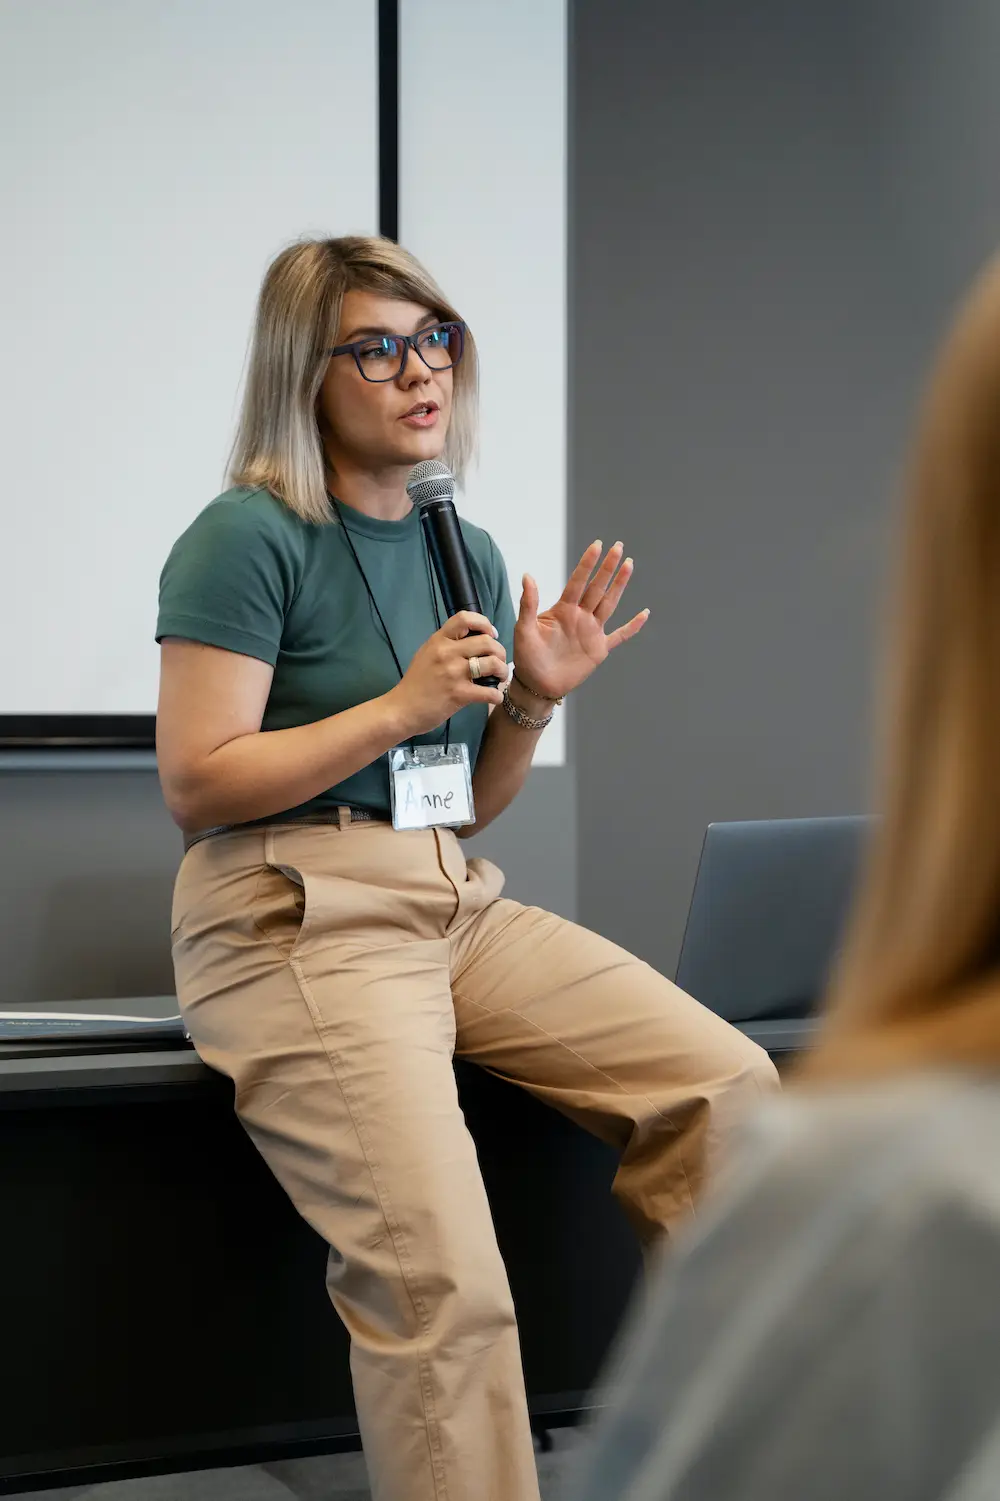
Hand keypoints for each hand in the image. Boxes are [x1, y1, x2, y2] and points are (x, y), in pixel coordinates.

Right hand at [387, 611, 506, 736]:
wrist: (401, 709)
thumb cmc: (416, 683)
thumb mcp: (426, 654)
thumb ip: (446, 644)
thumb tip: (471, 638)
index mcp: (439, 640)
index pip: (465, 618)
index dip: (484, 623)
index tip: (491, 634)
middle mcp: (447, 653)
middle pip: (487, 641)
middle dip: (500, 651)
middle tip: (499, 661)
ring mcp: (453, 673)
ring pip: (493, 663)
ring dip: (503, 671)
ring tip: (500, 677)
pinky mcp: (459, 694)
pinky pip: (489, 692)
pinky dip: (497, 695)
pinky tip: (495, 697)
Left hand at [512, 542, 648, 700]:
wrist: (537, 685)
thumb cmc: (527, 657)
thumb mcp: (524, 629)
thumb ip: (528, 603)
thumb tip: (527, 575)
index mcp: (563, 609)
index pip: (578, 581)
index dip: (588, 563)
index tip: (597, 545)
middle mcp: (580, 616)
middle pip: (597, 587)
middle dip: (608, 567)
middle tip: (618, 547)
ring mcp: (591, 632)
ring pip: (609, 603)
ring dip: (619, 585)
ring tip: (629, 565)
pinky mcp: (599, 649)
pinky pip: (620, 635)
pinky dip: (633, 626)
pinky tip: (644, 614)